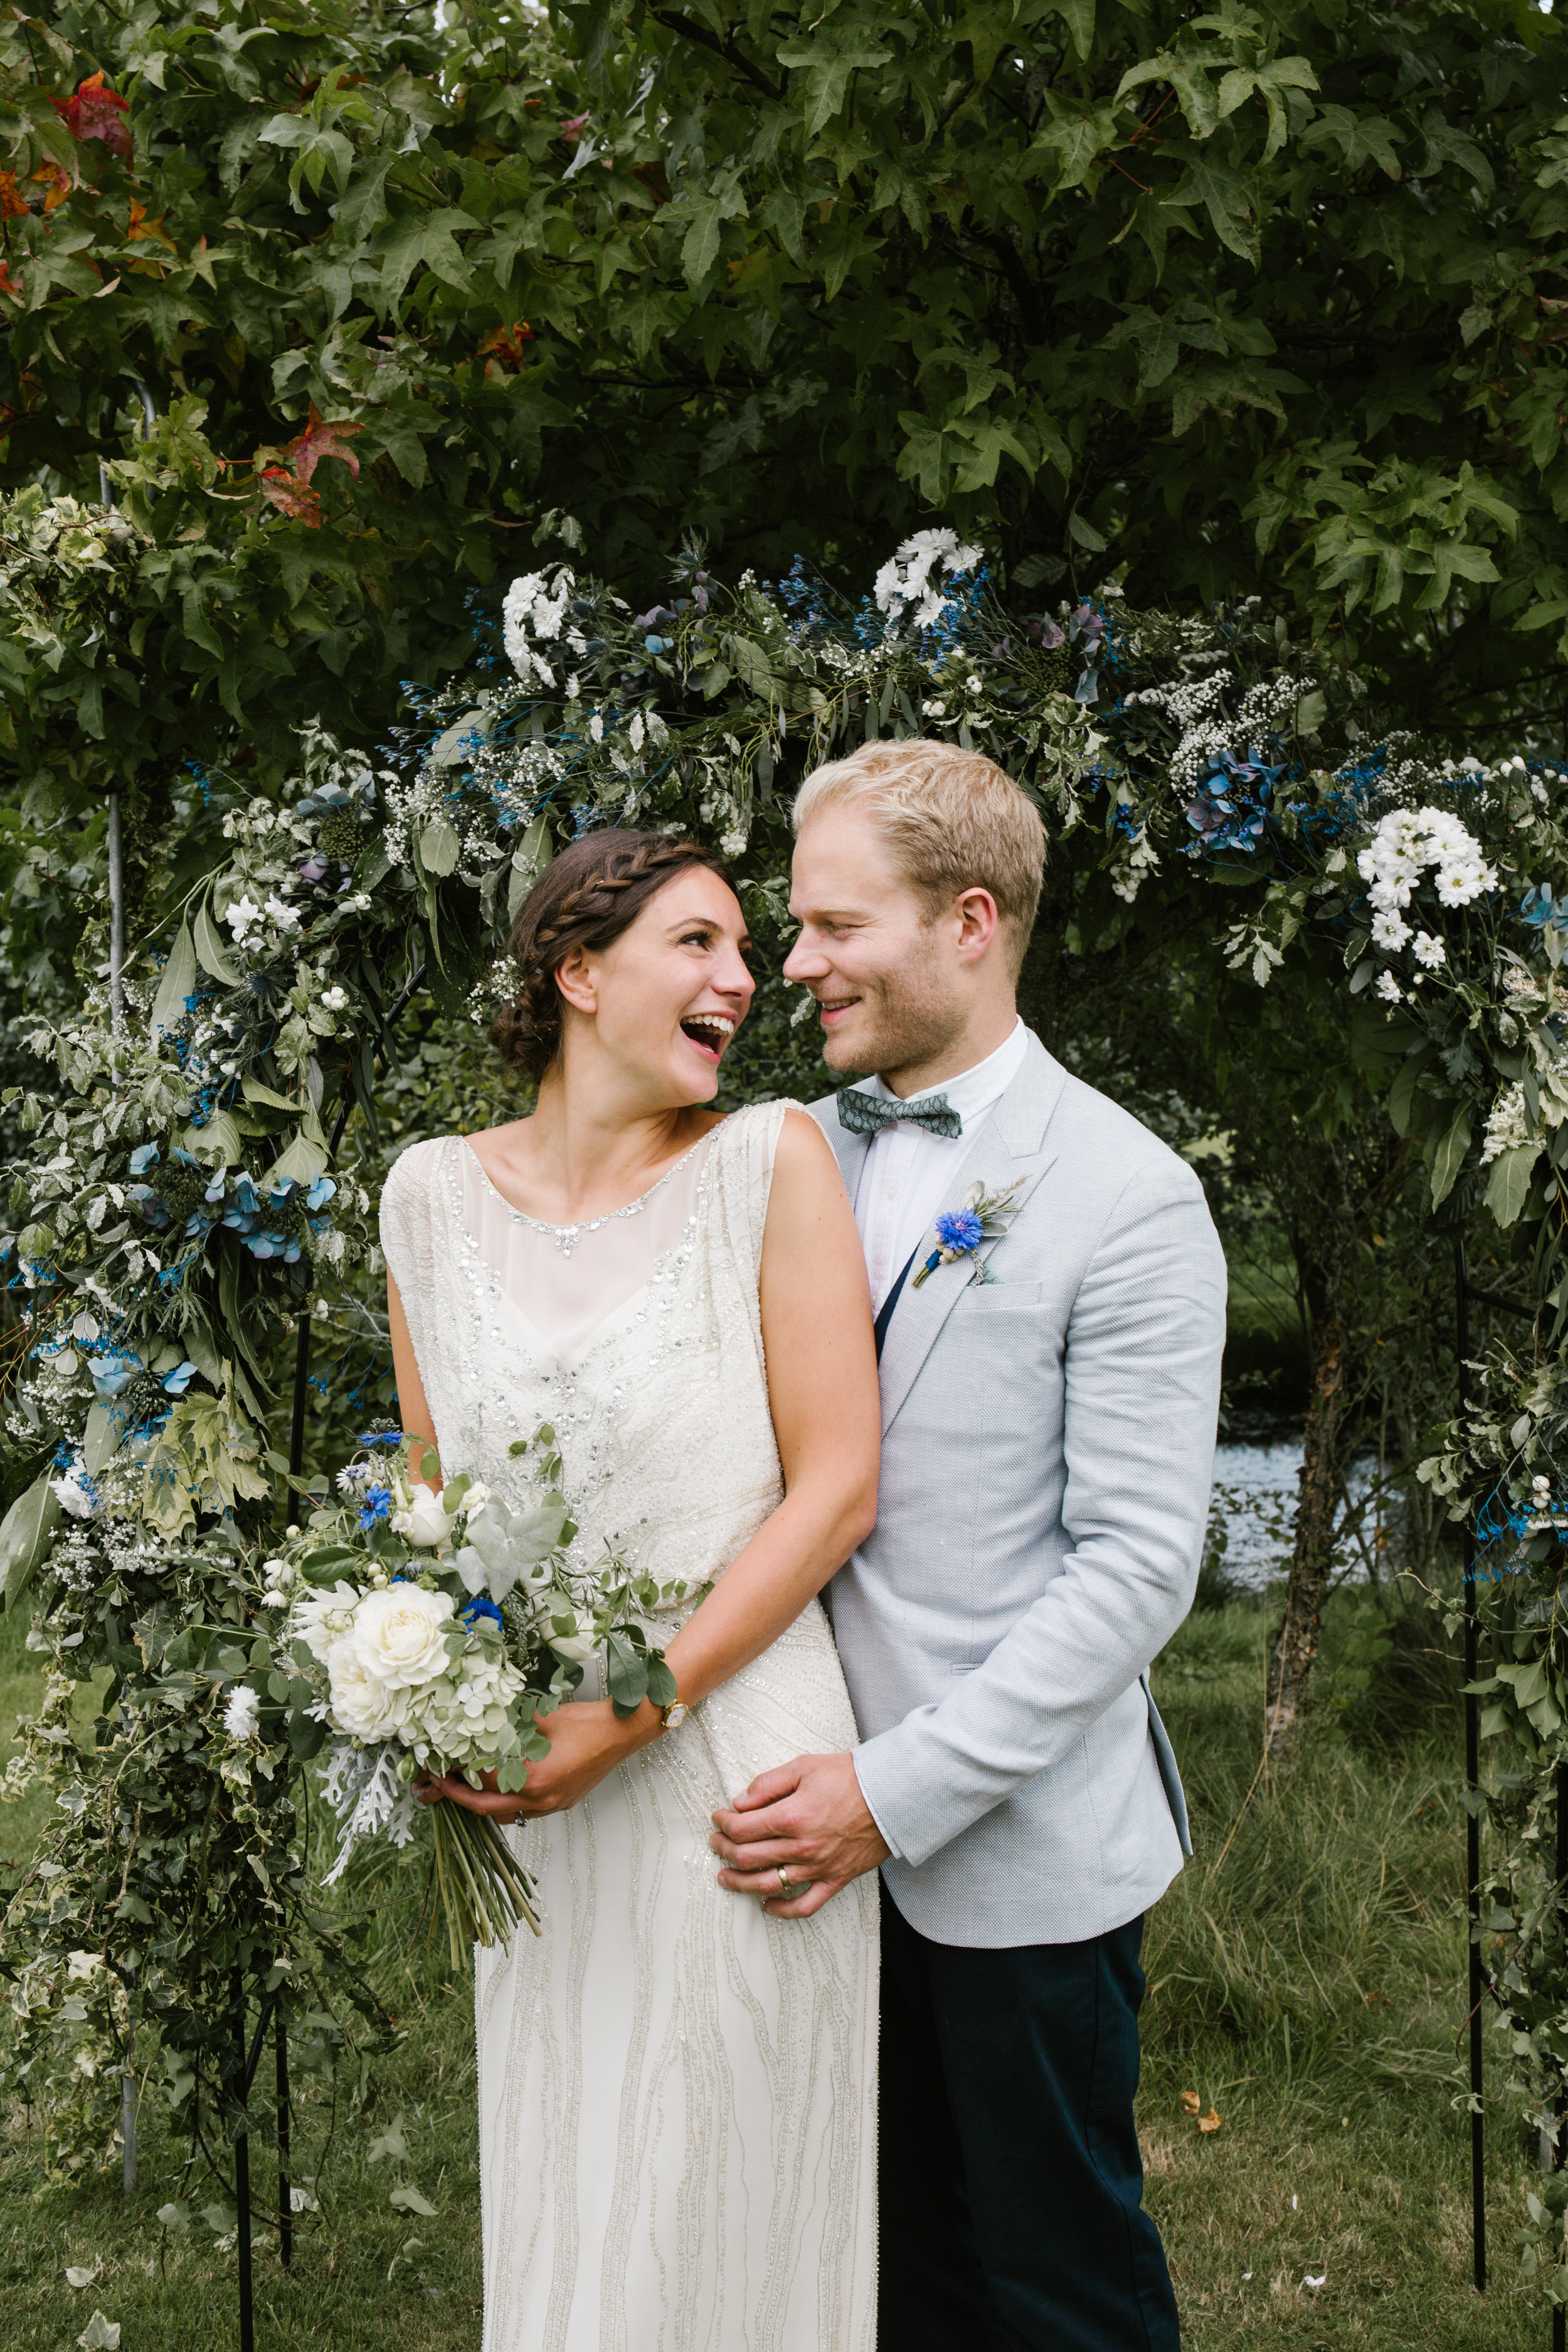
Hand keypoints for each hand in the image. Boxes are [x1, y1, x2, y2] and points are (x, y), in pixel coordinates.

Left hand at [414, 1698, 654, 1821]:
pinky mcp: (560, 1804)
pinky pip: (523, 1811)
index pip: (481, 1782)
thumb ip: (506, 1725)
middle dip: (457, 1797)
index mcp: (532, 1779)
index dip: (454, 1774)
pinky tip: (496, 1787)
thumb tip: (476, 1722)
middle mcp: (540, 1800)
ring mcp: (551, 1806)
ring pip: (504, 1814)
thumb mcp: (539, 1718)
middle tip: (434, 1785)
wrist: (622, 1732)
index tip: (435, 1764)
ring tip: (460, 1787)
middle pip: (486, 1808)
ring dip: (480, 1803)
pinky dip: (504, 1802)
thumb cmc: (584, 1722)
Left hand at [709, 1751, 888, 1917]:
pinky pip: (805, 1905)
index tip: (718, 1818)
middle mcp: (801, 1846)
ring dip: (740, 1883)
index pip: (743, 1828)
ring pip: (767, 1884)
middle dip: (724, 1850)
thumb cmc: (851, 1777)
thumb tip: (740, 1802)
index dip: (723, 1824)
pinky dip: (783, 1910)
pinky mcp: (835, 1879)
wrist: (892, 1795)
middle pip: (748, 1857)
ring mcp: (818, 1867)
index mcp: (791, 1816)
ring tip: (725, 1877)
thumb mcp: (805, 1767)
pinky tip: (767, 1905)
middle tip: (716, 1843)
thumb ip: (769, 1784)